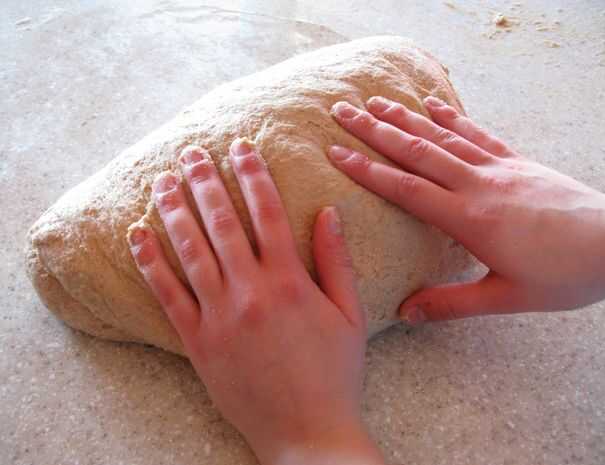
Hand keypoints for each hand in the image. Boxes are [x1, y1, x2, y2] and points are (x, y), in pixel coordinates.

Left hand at [128, 139, 384, 464]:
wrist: (307, 433)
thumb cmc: (336, 373)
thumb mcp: (350, 315)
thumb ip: (336, 260)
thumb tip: (328, 212)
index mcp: (290, 281)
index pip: (267, 213)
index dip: (252, 175)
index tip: (240, 147)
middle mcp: (250, 291)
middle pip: (222, 223)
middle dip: (205, 182)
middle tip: (191, 152)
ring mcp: (220, 317)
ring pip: (190, 251)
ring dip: (174, 211)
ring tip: (162, 180)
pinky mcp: (198, 342)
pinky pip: (167, 295)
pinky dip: (150, 262)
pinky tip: (137, 234)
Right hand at [328, 96, 604, 322]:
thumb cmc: (565, 275)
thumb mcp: (506, 298)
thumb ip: (452, 303)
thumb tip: (406, 313)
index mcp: (470, 218)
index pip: (406, 189)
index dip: (367, 169)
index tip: (336, 152)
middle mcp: (478, 185)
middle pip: (417, 152)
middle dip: (375, 131)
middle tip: (342, 112)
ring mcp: (498, 169)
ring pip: (443, 137)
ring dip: (405, 118)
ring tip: (376, 102)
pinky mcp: (516, 163)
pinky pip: (478, 134)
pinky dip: (452, 118)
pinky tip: (433, 104)